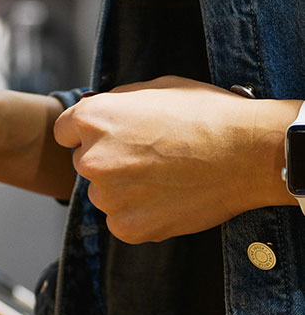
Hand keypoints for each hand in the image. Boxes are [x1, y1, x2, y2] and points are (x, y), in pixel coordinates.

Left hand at [53, 75, 298, 243]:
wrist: (249, 154)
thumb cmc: (207, 115)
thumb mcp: (155, 88)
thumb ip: (117, 102)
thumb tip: (99, 109)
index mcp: (92, 119)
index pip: (66, 132)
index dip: (89, 133)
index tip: (109, 138)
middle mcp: (92, 158)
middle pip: (86, 164)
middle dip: (110, 161)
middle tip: (149, 158)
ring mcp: (109, 196)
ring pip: (104, 194)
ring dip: (124, 190)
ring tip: (165, 178)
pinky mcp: (127, 226)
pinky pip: (121, 221)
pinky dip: (140, 215)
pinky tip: (168, 199)